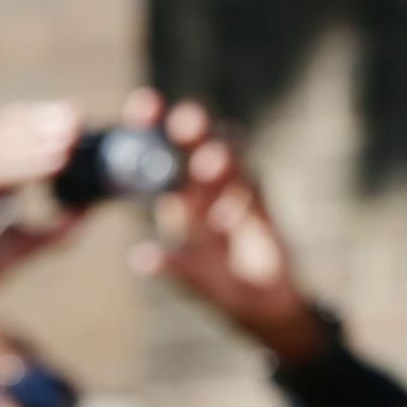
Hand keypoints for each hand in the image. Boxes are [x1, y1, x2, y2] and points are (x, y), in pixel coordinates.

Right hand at [0, 101, 88, 375]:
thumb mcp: (19, 249)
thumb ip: (51, 232)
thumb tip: (87, 215)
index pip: (8, 129)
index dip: (41, 120)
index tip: (78, 117)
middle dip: (39, 122)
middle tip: (75, 121)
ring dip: (30, 142)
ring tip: (65, 143)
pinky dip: (15, 167)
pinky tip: (45, 166)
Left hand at [125, 90, 324, 364]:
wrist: (264, 302)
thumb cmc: (220, 285)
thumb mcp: (194, 279)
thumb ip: (174, 265)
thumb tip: (141, 259)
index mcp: (178, 197)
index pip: (161, 154)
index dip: (151, 128)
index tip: (144, 105)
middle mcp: (205, 188)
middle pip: (198, 145)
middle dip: (191, 128)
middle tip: (182, 121)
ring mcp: (235, 191)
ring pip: (229, 160)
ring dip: (219, 159)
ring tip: (208, 166)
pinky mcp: (261, 203)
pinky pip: (253, 191)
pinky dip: (240, 200)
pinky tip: (227, 218)